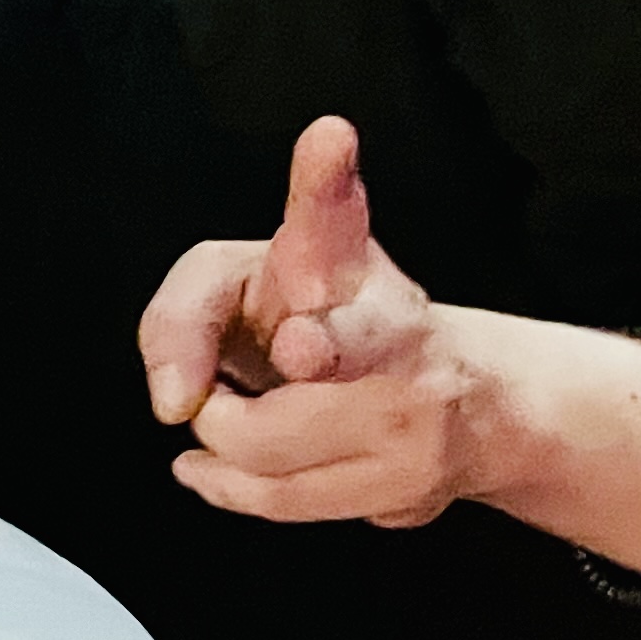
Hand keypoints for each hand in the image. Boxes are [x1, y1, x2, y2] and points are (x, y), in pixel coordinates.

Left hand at [138, 116, 468, 528]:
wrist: (467, 402)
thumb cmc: (329, 319)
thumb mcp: (245, 279)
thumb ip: (184, 314)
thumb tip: (173, 402)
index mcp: (347, 255)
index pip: (330, 210)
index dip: (322, 178)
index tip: (327, 139)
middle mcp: (393, 325)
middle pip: (306, 354)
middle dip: (233, 395)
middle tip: (210, 397)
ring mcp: (412, 411)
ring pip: (267, 447)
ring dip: (220, 440)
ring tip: (220, 419)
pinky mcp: (408, 486)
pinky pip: (285, 500)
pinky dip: (230, 488)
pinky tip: (209, 469)